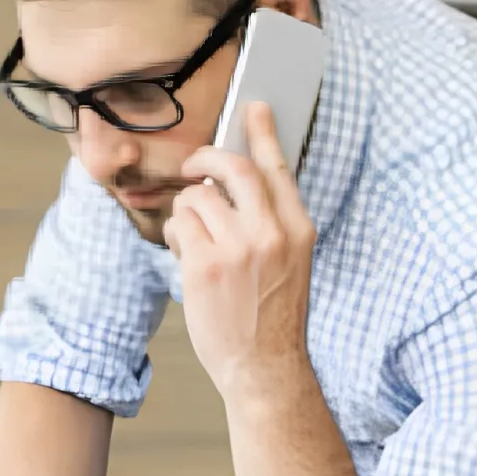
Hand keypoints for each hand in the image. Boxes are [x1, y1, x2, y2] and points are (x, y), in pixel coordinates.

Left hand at [162, 101, 315, 400]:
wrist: (265, 367)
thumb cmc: (273, 317)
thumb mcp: (291, 264)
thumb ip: (272, 224)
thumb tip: (233, 182)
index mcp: (299, 230)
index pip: (278, 169)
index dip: (263, 134)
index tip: (254, 108)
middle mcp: (272, 233)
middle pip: (233, 167)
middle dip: (208, 158)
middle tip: (195, 164)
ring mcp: (238, 248)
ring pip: (197, 196)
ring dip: (188, 210)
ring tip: (195, 238)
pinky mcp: (205, 264)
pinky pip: (180, 225)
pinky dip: (177, 236)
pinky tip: (187, 257)